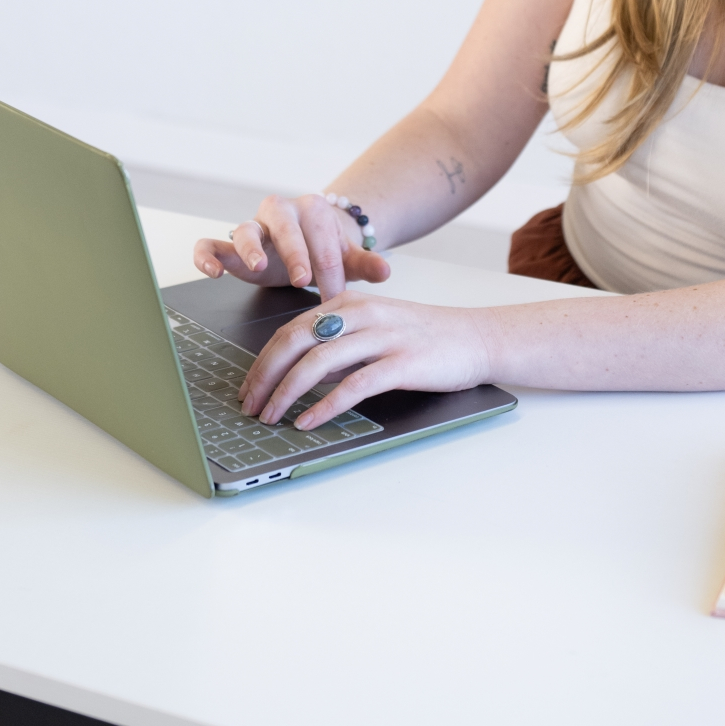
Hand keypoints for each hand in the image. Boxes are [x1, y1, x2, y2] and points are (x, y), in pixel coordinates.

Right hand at [193, 194, 391, 302]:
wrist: (308, 238)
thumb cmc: (327, 248)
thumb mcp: (348, 256)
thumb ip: (365, 263)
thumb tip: (385, 272)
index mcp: (314, 211)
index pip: (322, 244)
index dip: (330, 274)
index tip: (334, 301)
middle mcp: (281, 212)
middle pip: (286, 229)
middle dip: (295, 254)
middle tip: (303, 279)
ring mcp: (254, 226)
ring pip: (246, 230)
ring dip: (250, 248)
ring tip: (258, 268)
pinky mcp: (231, 243)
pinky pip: (212, 242)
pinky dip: (207, 254)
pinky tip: (212, 271)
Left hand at [238, 291, 494, 429]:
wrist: (476, 337)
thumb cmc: (424, 337)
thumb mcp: (374, 330)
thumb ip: (337, 346)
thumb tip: (298, 372)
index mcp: (349, 305)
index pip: (290, 330)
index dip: (262, 361)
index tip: (248, 389)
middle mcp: (361, 314)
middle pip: (296, 342)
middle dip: (265, 376)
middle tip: (250, 406)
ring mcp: (382, 336)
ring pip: (318, 362)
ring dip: (287, 393)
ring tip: (271, 418)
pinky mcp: (402, 362)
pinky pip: (354, 385)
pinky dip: (325, 406)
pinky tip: (309, 421)